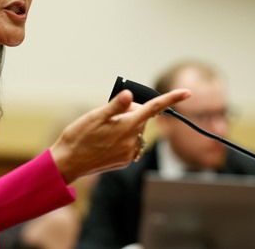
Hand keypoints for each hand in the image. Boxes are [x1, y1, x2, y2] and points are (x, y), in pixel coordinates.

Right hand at [49, 88, 189, 183]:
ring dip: (126, 126)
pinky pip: (130, 144)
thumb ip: (115, 106)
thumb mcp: (94, 116)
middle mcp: (132, 141)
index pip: (153, 108)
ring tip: (103, 130)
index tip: (187, 92)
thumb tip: (129, 95)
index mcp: (127, 126)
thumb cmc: (78, 136)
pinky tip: (105, 141)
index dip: (171, 99)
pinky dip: (122, 138)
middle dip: (130, 112)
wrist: (67, 163)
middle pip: (141, 118)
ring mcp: (129, 153)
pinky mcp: (124, 161)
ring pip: (135, 131)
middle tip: (108, 113)